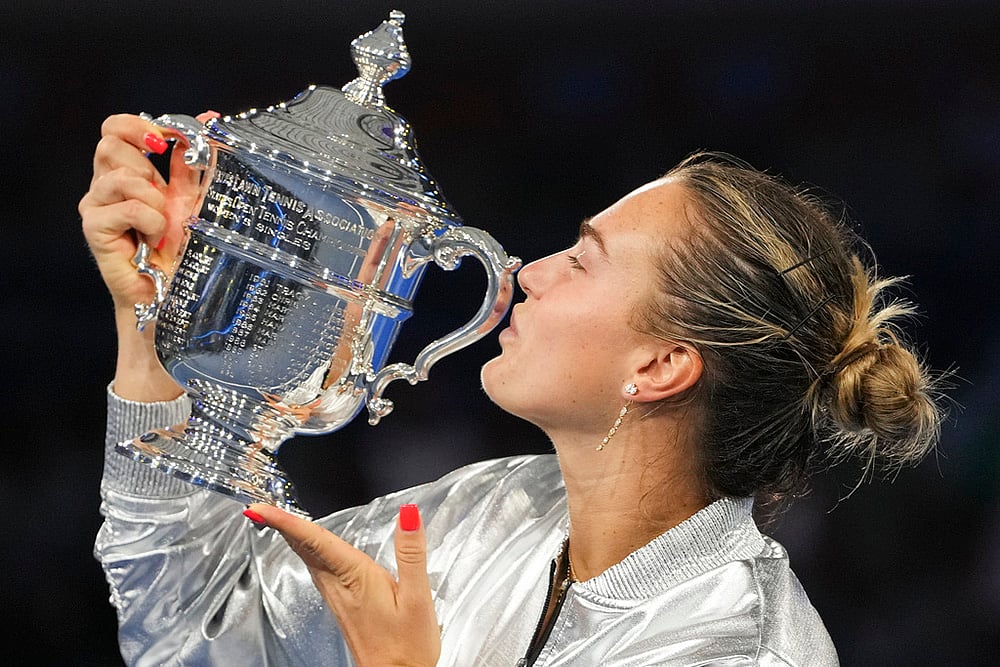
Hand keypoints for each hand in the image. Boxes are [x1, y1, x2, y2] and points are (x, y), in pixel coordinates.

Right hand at [79, 111, 218, 400]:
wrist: (180, 299)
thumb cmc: (189, 253)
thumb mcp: (199, 198)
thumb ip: (199, 159)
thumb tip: (211, 117)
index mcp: (132, 174)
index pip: (116, 127)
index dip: (137, 124)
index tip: (167, 140)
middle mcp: (109, 187)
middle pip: (109, 143)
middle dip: (145, 161)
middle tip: (164, 191)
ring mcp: (98, 208)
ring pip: (118, 173)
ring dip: (153, 197)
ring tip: (165, 225)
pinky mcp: (96, 230)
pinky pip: (122, 206)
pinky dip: (148, 219)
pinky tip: (156, 239)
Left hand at [245, 503, 440, 666]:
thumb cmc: (407, 646)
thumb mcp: (416, 597)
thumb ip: (411, 553)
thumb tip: (408, 514)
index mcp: (355, 577)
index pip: (315, 541)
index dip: (286, 522)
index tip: (260, 509)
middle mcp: (340, 586)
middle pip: (305, 548)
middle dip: (281, 525)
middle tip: (259, 508)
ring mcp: (338, 597)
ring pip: (308, 559)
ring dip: (292, 537)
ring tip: (279, 520)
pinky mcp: (343, 605)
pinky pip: (318, 569)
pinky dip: (308, 551)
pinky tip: (311, 549)